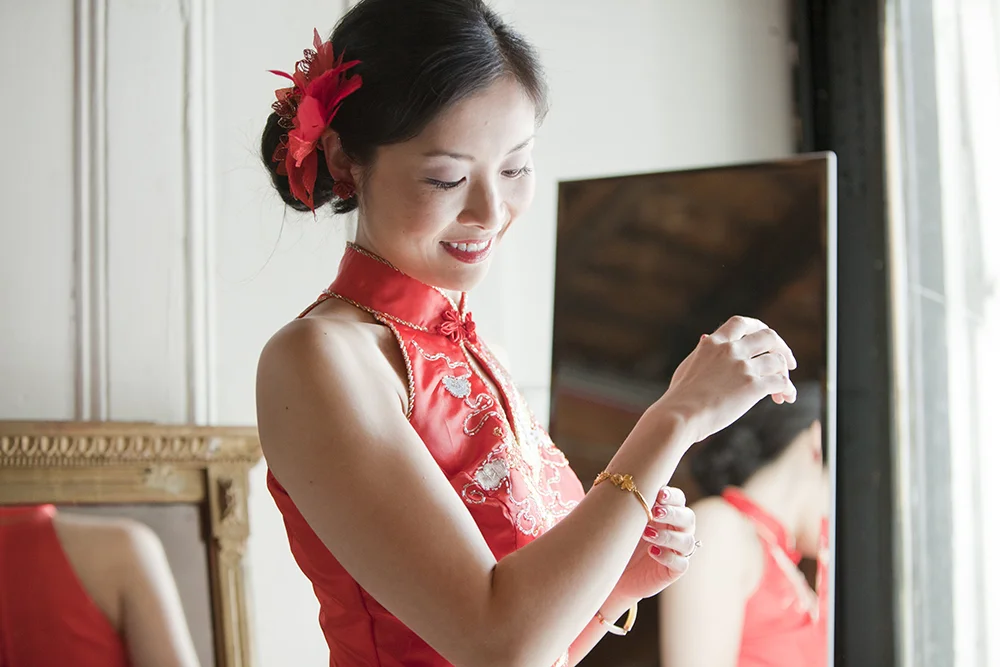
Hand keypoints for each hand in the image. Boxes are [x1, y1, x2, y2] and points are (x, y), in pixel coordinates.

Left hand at [612, 486, 696, 601]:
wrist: (611, 569)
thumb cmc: (616, 538)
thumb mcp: (619, 519)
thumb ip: (621, 503)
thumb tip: (610, 484)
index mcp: (666, 513)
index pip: (678, 499)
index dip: (672, 496)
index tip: (659, 494)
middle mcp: (676, 530)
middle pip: (688, 518)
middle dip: (673, 514)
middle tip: (655, 513)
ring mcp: (677, 551)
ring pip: (687, 541)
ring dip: (669, 536)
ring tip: (647, 534)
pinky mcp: (674, 570)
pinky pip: (681, 563)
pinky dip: (668, 557)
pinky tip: (652, 552)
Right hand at [657, 315, 797, 442]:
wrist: (680, 416)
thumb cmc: (679, 397)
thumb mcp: (688, 366)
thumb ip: (701, 351)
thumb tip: (705, 337)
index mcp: (713, 343)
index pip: (741, 323)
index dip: (758, 327)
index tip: (766, 340)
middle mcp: (730, 350)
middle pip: (768, 336)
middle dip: (782, 348)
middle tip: (788, 363)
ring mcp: (742, 367)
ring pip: (778, 360)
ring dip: (785, 374)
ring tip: (783, 391)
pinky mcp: (752, 387)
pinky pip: (781, 382)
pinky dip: (788, 389)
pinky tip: (786, 398)